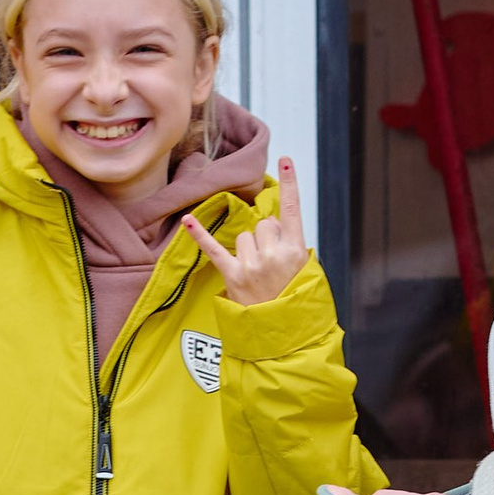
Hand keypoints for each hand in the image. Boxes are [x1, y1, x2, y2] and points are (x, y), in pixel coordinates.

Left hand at [184, 154, 310, 308]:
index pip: (293, 209)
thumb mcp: (305, 270)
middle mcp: (274, 255)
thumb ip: (290, 243)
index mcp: (297, 251)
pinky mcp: (233, 276)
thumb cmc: (293, 299)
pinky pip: (214, 249)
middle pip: (264, 224)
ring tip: (258, 274)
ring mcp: (252, 266)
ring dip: (249, 249)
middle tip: (273, 263)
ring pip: (244, 236)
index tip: (284, 159)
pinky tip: (188, 220)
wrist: (282, 335)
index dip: (290, 183)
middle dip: (267, 237)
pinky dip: (200, 235)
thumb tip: (268, 223)